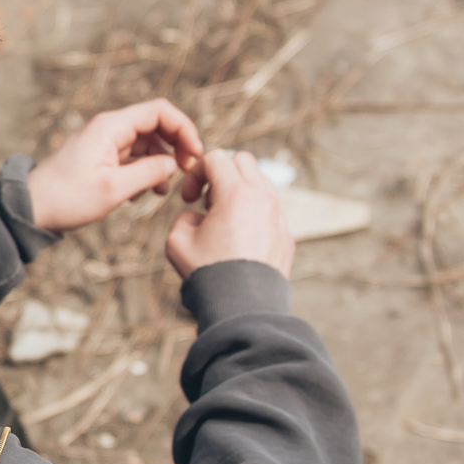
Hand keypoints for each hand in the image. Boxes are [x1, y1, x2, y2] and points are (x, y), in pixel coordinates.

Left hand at [25, 98, 204, 231]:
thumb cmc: (67, 198)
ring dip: (161, 163)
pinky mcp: (101, 158)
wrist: (31, 209)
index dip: (184, 129)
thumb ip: (150, 173)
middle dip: (176, 147)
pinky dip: (144, 172)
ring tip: (161, 191)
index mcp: (111, 127)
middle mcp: (109, 129)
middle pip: (156, 125)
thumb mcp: (114, 189)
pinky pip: (133, 157)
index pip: (160, 111)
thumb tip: (174, 164)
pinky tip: (140, 194)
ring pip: (147, 143)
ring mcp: (105, 143)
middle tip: (185, 173)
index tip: (195, 155)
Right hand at [164, 149, 294, 277]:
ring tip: (225, 219)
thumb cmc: (207, 273)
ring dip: (240, 191)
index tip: (189, 199)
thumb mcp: (176, 241)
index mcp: (235, 193)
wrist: (242, 306)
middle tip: (209, 201)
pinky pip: (271, 210)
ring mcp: (278, 217)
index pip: (215, 157)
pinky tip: (241, 238)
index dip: (196, 173)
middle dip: (222, 174)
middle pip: (243, 161)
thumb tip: (198, 217)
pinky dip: (254, 213)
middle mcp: (262, 198)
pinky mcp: (286, 236)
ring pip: (261, 183)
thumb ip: (184, 217)